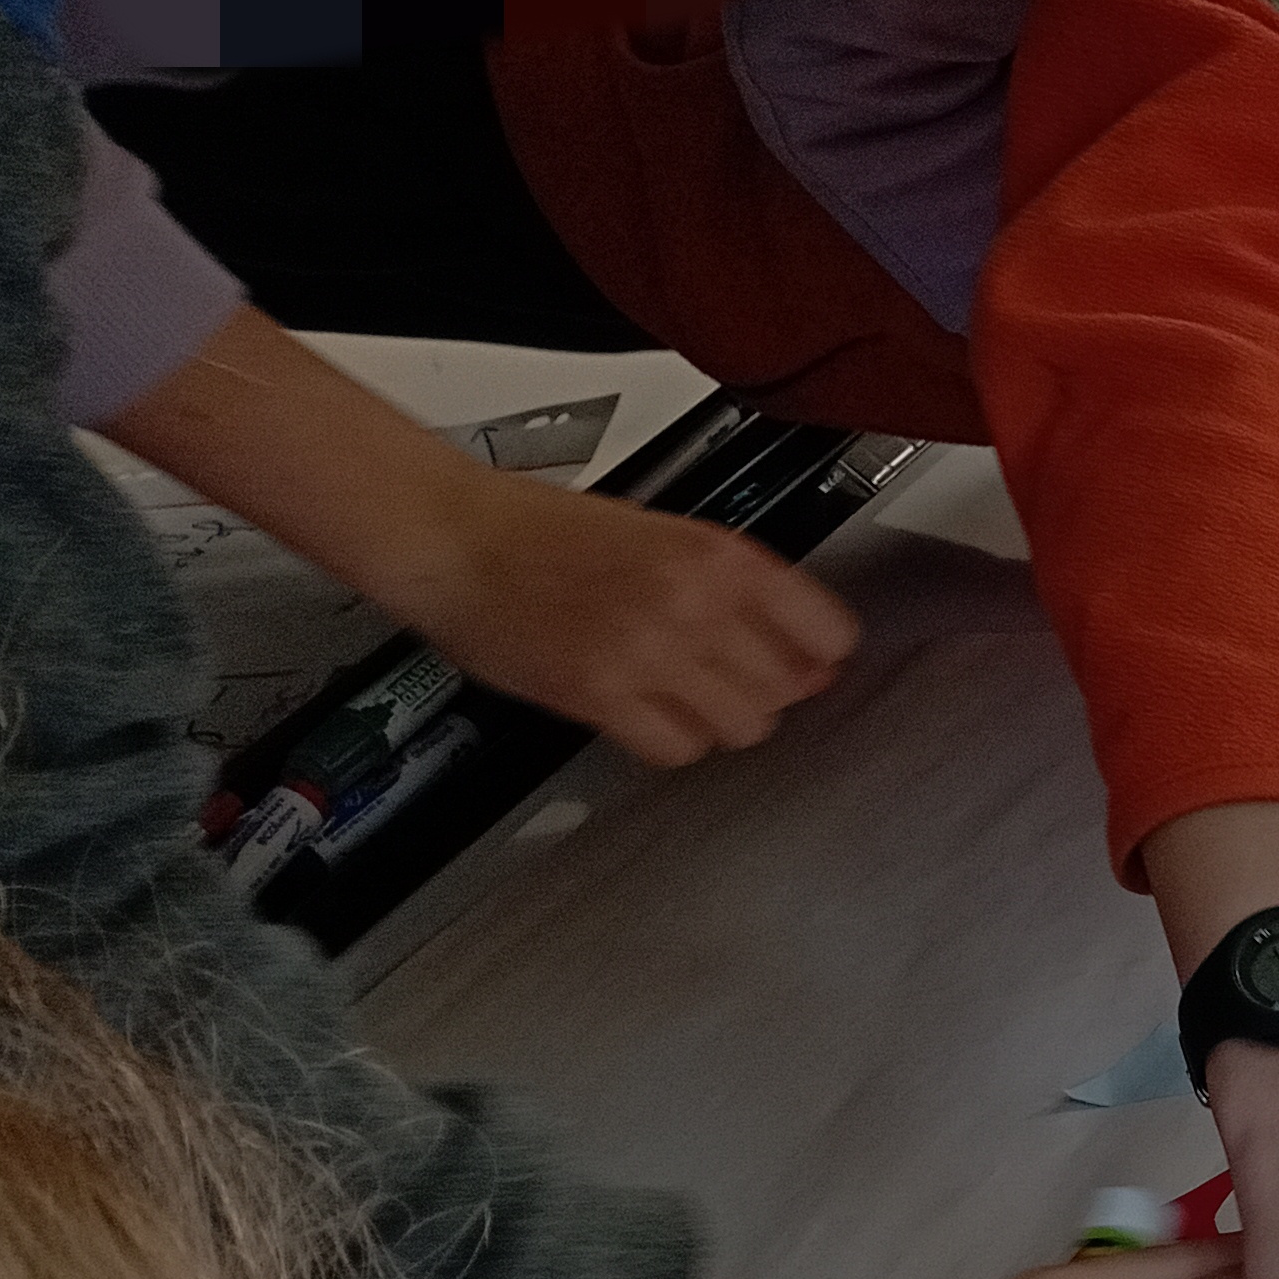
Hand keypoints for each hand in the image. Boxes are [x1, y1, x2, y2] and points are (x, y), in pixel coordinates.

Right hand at [401, 467, 858, 767]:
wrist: (452, 537)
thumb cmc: (539, 529)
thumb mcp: (661, 532)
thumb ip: (734, 587)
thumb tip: (801, 646)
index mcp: (715, 555)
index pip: (826, 630)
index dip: (819, 653)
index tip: (811, 661)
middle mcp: (692, 604)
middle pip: (785, 687)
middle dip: (765, 688)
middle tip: (727, 674)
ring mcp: (649, 653)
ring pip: (743, 726)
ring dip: (720, 717)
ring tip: (682, 691)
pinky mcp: (602, 696)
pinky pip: (678, 749)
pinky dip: (671, 741)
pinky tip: (648, 711)